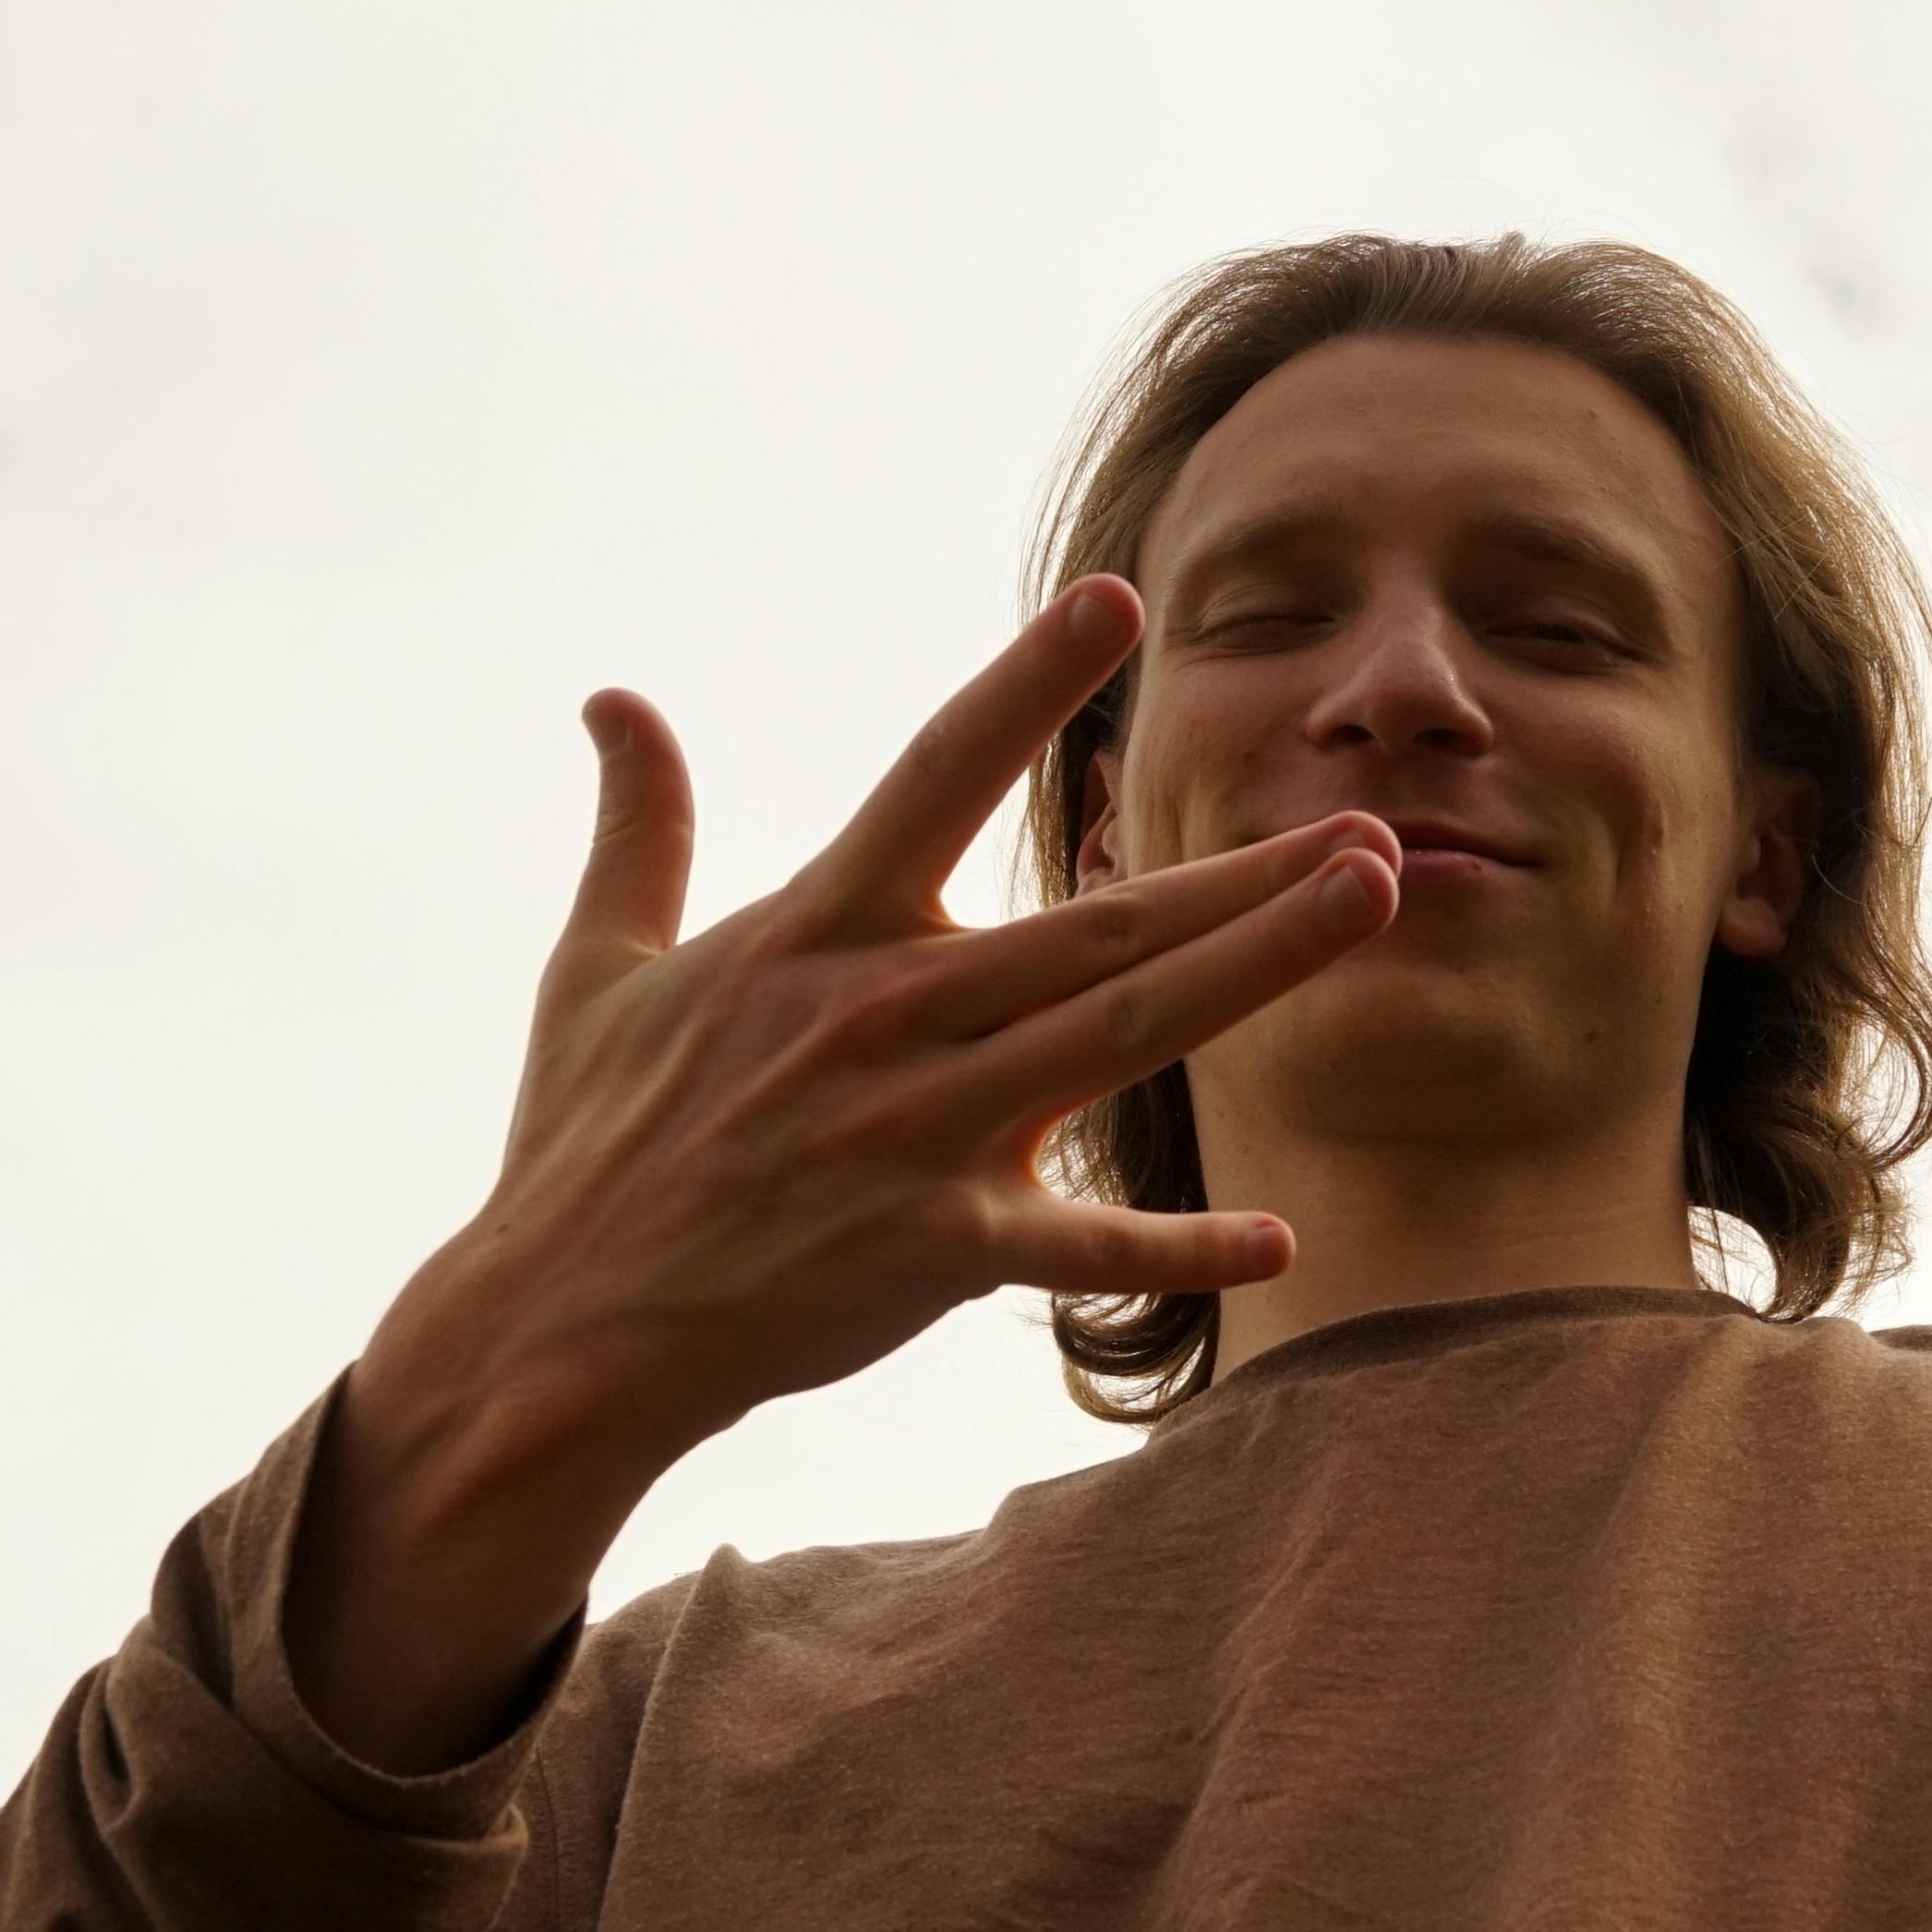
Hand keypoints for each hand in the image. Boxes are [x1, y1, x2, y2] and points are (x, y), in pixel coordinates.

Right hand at [289, 577, 1400, 1765]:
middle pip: (1096, 920)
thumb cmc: (584, 1149)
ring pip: (1123, 1035)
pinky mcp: (934, 1250)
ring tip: (1372, 904)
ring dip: (1261, 969)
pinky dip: (1181, 1248)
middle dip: (1242, 870)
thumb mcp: (594, 972)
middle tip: (1367, 821)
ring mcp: (918, 1132)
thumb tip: (614, 702)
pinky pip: (1083, 1250)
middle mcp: (886, 1014)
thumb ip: (638, 829)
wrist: (559, 1330)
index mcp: (818, 932)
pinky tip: (1283, 1234)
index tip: (1119, 601)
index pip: (937, 774)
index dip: (1028, 687)